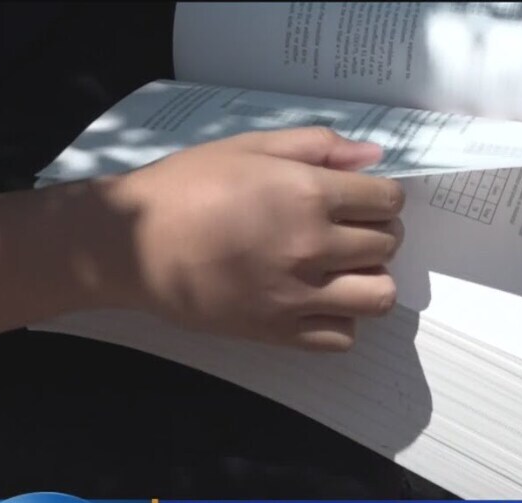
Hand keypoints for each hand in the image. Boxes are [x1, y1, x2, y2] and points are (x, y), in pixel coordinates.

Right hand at [109, 127, 404, 351]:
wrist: (133, 245)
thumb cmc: (187, 186)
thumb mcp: (251, 146)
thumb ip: (317, 147)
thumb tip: (374, 157)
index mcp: (308, 194)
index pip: (387, 200)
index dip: (382, 196)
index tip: (364, 199)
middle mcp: (313, 246)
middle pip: (388, 245)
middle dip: (378, 232)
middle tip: (349, 229)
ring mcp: (299, 295)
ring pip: (380, 296)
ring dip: (371, 279)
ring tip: (344, 269)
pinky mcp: (280, 332)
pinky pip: (343, 336)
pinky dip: (342, 319)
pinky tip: (320, 300)